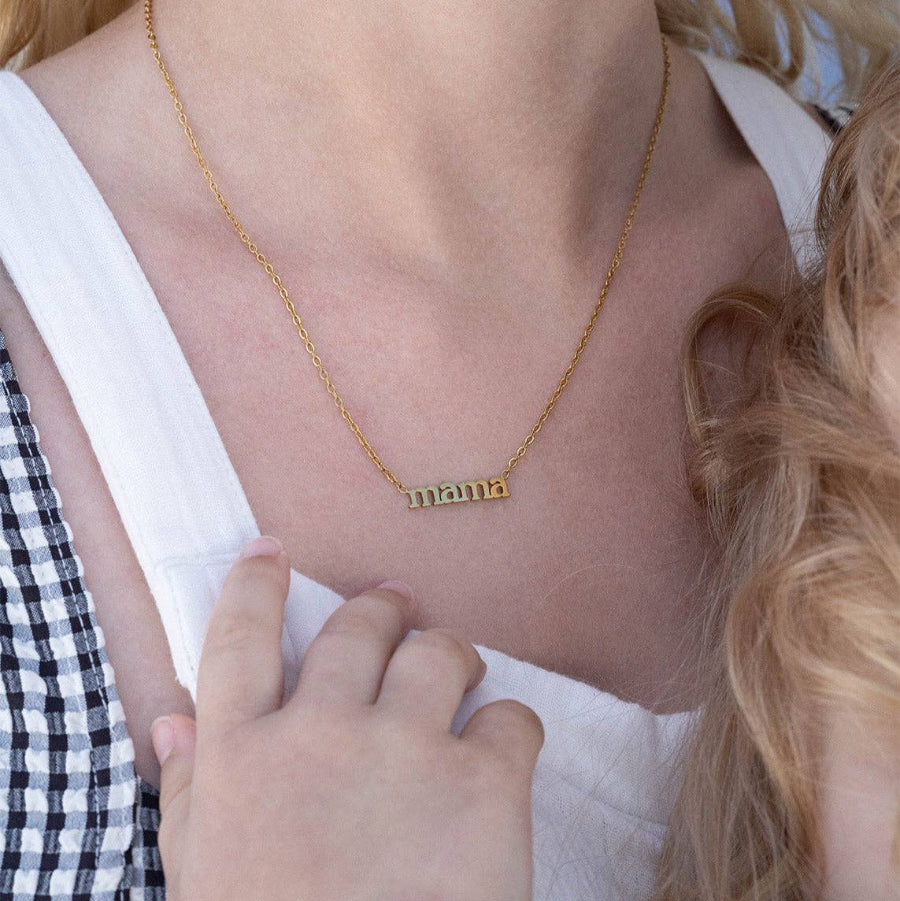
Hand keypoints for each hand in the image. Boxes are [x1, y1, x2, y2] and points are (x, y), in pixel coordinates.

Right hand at [151, 535, 544, 900]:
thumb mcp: (205, 876)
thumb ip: (193, 794)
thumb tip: (171, 723)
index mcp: (244, 757)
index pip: (238, 641)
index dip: (253, 585)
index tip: (271, 552)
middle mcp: (322, 732)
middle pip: (355, 631)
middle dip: (381, 610)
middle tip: (397, 606)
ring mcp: (405, 750)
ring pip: (438, 654)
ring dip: (449, 654)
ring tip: (459, 670)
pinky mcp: (483, 783)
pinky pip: (511, 719)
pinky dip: (510, 728)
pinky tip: (503, 755)